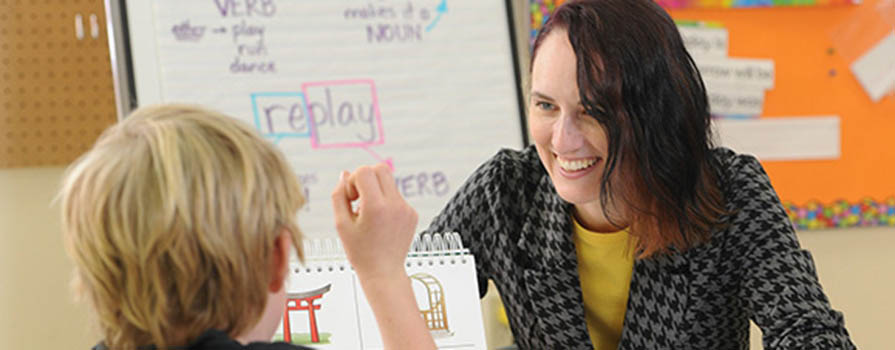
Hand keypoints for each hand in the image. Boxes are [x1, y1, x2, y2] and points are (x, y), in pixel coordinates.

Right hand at [331, 163, 417, 280]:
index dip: (353, 181)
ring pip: (389, 182)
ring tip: (369, 214)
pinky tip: (380, 222)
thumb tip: (344, 175)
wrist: (383, 272)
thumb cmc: (361, 253)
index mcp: (377, 206)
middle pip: (380, 168)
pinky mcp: (412, 213)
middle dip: (366, 178)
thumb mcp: (341, 224)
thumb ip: (339, 196)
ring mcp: (407, 208)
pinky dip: (386, 202)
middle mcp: (395, 204)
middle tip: (359, 199)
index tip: (351, 199)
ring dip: (376, 191)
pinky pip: (396, 196)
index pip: (365, 171)